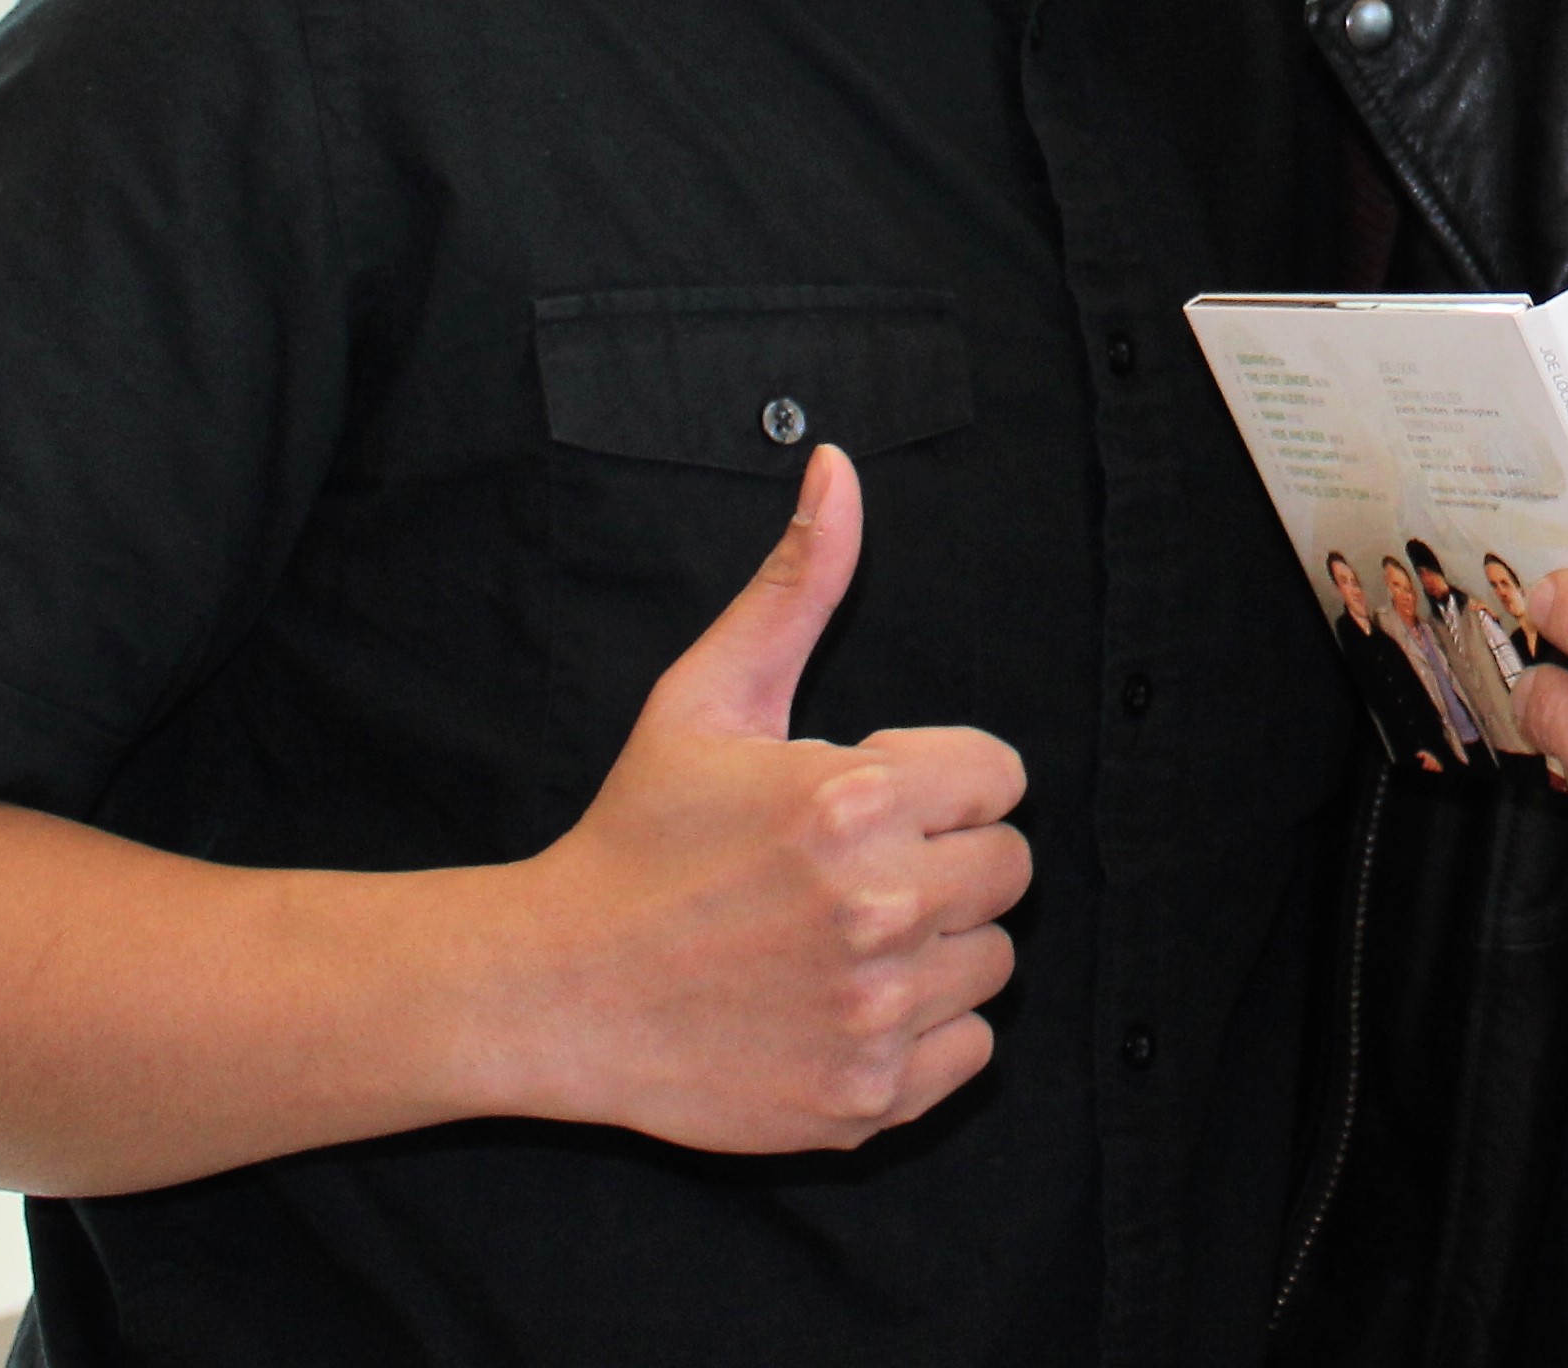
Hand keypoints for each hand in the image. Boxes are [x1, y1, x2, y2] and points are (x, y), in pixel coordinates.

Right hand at [487, 447, 1032, 1151]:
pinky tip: (840, 1003)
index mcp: (857, 799)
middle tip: (853, 872)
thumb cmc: (639, 838)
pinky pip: (970, 1052)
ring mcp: (878, 1010)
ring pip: (993, 962)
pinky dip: (922, 1034)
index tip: (870, 802)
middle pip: (1010, 870)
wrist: (557, 990)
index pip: (1000, 778)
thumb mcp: (709, 698)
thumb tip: (840, 470)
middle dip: (943, 860)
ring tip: (840, 937)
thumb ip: (796, 584)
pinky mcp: (870, 1097)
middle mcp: (881, 907)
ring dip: (937, 948)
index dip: (937, 784)